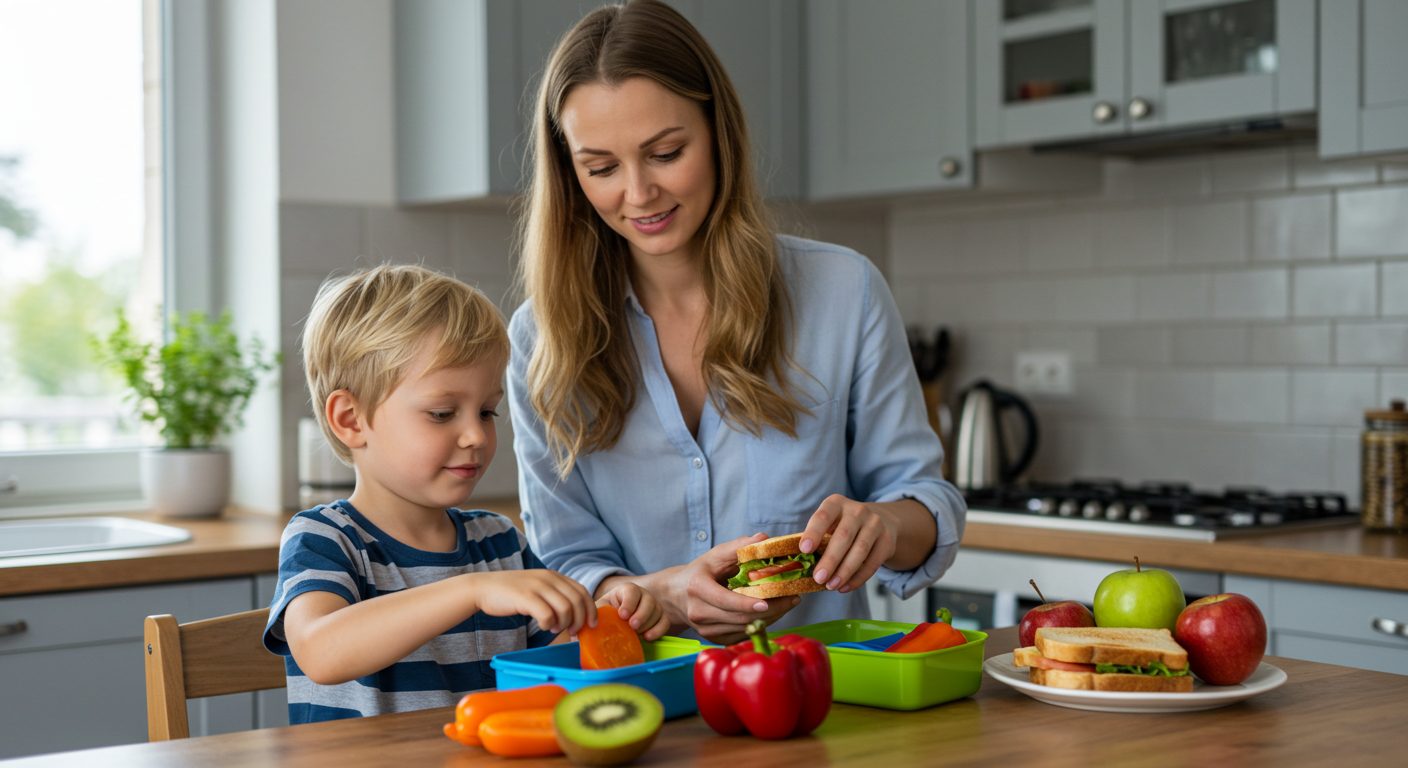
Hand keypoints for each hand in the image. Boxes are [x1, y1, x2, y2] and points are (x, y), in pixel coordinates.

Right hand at [471, 570, 595, 635]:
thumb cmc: (513, 593)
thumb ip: (555, 595)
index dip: (590, 610)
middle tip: (572, 631)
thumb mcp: (538, 587)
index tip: (590, 625)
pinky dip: (549, 624)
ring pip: (565, 609)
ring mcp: (537, 587)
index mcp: (554, 576)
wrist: (484, 588)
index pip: (582, 591)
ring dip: (563, 623)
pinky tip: (543, 626)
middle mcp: (548, 578)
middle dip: (580, 620)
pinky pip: (547, 615)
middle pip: (577, 601)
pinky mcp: (525, 597)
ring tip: (554, 628)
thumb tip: (576, 615)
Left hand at [598, 583, 670, 641]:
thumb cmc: (606, 615)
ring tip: (637, 634)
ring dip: (648, 623)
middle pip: (648, 600)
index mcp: (626, 590)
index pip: (632, 591)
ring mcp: (653, 606)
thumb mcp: (599, 612)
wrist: (614, 623)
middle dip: (641, 614)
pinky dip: (658, 630)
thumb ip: (596, 615)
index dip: (628, 603)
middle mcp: (642, 595)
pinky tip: (647, 638)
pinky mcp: (660, 618)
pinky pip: (665, 622)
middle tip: (633, 626)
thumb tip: (589, 626)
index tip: (622, 615)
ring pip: (658, 611)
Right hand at [663, 533, 799, 644]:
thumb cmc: (698, 573)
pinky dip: (760, 624)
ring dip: (770, 618)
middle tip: (793, 598)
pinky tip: (773, 613)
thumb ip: (737, 547)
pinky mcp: (714, 639)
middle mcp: (699, 613)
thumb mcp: (713, 556)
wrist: (674, 597)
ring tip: (788, 603)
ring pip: (744, 628)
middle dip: (770, 610)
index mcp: (697, 589)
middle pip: (739, 617)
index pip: (725, 601)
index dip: (747, 603)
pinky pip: (742, 635)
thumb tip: (763, 538)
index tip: (768, 601)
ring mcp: (706, 630)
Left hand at [800, 494, 899, 593]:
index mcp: (836, 504)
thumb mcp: (830, 524)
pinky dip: (858, 578)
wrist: (881, 521)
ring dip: (844, 571)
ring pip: (860, 550)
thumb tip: (800, 564)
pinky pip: (873, 563)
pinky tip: (845, 587)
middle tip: (818, 578)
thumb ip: (817, 539)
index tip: (804, 550)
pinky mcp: (887, 541)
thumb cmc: (843, 526)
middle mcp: (857, 510)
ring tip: (831, 586)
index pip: (823, 516)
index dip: (813, 532)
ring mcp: (875, 524)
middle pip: (843, 536)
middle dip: (830, 559)